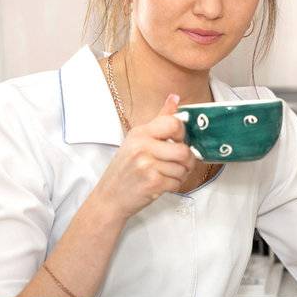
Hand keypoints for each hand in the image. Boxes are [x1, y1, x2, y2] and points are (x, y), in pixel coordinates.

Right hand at [92, 93, 192, 222]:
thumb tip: (175, 97)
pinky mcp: (151, 183)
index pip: (174, 123)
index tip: (179, 141)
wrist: (108, 199)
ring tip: (170, 174)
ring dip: (182, 174)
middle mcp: (142, 147)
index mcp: (140, 132)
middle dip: (188, 159)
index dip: (183, 133)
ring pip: (182, 167)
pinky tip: (165, 184)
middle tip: (182, 162)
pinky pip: (177, 182)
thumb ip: (160, 118)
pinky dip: (175, 185)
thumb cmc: (124, 170)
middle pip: (183, 150)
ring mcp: (146, 165)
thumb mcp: (137, 140)